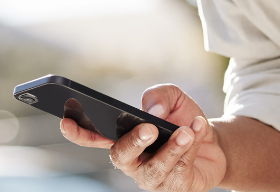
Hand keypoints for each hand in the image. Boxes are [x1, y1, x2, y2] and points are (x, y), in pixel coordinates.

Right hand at [59, 84, 225, 191]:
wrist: (214, 142)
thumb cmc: (182, 119)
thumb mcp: (172, 97)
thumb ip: (159, 96)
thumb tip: (152, 111)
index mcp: (122, 138)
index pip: (93, 137)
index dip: (77, 132)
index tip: (66, 122)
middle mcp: (133, 162)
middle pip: (121, 157)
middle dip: (134, 142)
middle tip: (150, 128)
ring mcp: (152, 178)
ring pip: (156, 166)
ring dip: (173, 147)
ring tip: (187, 130)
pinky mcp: (174, 188)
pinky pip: (180, 170)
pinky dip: (191, 147)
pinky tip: (198, 130)